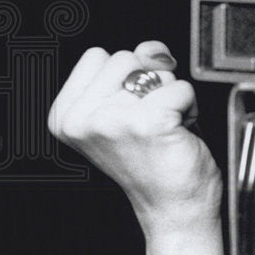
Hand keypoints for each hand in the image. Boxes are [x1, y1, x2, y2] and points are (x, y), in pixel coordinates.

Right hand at [48, 41, 221, 234]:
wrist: (173, 206)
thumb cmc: (152, 160)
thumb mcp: (128, 106)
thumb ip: (132, 68)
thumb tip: (150, 48)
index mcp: (65, 115)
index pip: (99, 56)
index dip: (125, 74)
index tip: (130, 105)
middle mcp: (81, 119)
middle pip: (126, 58)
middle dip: (148, 85)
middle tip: (149, 120)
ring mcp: (112, 120)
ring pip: (156, 72)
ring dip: (169, 96)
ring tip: (162, 128)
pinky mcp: (148, 122)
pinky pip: (181, 88)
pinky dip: (189, 107)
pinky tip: (176, 132)